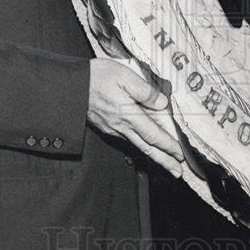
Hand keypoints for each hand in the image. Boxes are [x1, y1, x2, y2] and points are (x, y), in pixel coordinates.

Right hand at [86, 58, 184, 177]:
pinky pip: (128, 140)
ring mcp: (113, 128)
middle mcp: (121, 127)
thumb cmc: (96, 78)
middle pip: (147, 148)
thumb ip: (145, 91)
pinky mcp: (106, 126)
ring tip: (166, 164)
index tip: (180, 154)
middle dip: (164, 161)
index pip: (153, 135)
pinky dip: (141, 146)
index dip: (168, 146)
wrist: (69, 87)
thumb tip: (162, 103)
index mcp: (128, 115)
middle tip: (178, 173)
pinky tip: (145, 146)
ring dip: (154, 156)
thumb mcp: (125, 76)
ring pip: (138, 146)